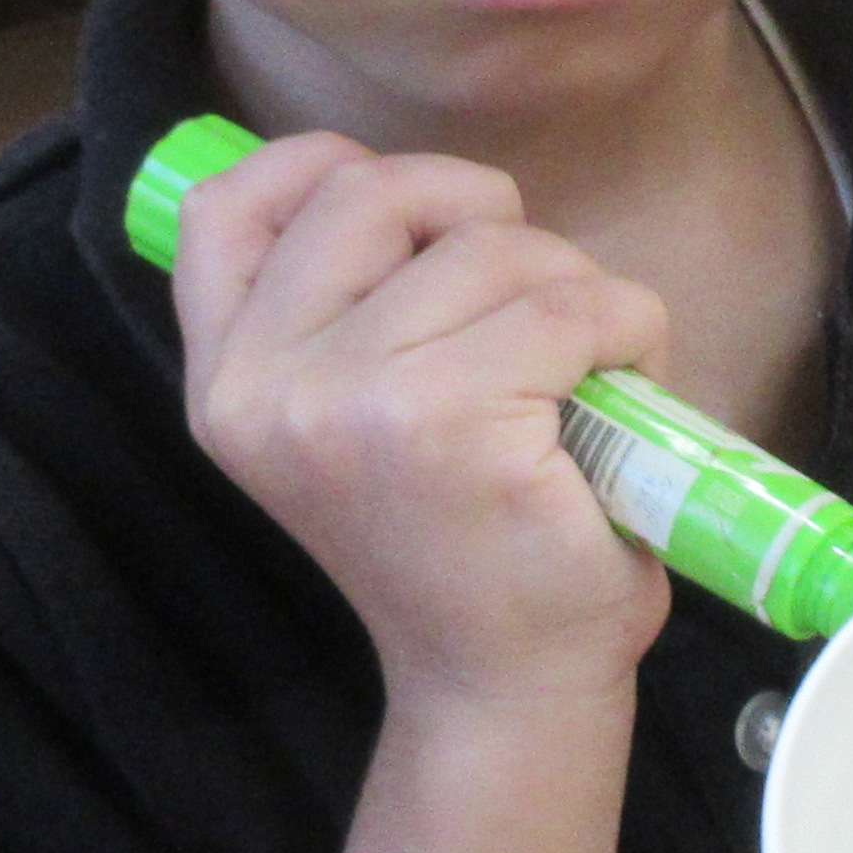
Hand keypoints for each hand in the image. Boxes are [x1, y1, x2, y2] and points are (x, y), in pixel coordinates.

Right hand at [164, 131, 675, 708]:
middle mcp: (267, 389)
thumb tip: (391, 182)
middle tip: (529, 293)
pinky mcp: (456, 424)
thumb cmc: (456, 544)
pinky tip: (625, 392)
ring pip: (494, 246)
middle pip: (374, 192)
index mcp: (228, 383)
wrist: (503, 686)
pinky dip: (628, 326)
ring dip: (570, 287)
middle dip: (478, 213)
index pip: (224, 208)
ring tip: (580, 369)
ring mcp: (354, 403)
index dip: (315, 166)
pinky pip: (573, 306)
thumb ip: (335, 313)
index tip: (405, 208)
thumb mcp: (346, 421)